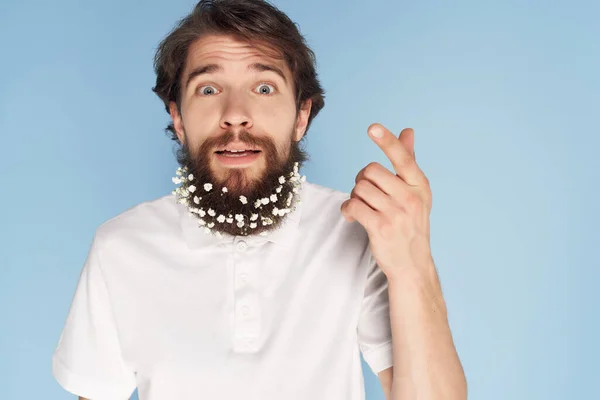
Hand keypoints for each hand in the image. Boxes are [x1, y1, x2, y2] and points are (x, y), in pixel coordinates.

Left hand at [340, 123, 432, 280]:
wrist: (412, 264)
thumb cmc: (411, 224)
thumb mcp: (416, 193)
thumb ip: (409, 162)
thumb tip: (408, 131)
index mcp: (420, 186)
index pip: (403, 158)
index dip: (387, 142)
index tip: (373, 127)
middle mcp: (411, 198)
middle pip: (371, 171)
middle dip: (362, 179)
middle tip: (365, 192)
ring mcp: (396, 214)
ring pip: (360, 188)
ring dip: (355, 196)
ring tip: (361, 207)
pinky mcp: (380, 228)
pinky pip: (353, 205)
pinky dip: (348, 209)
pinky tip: (353, 216)